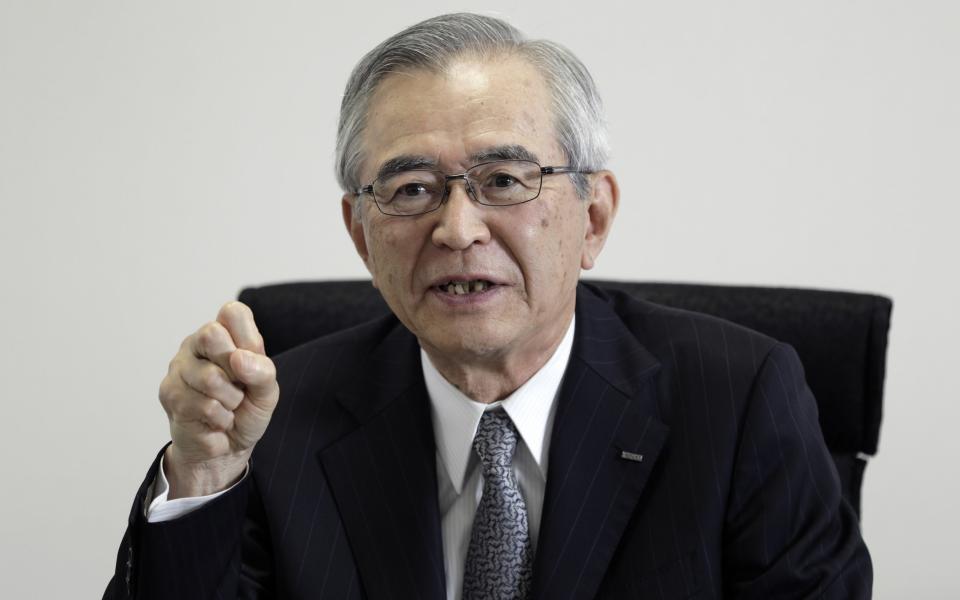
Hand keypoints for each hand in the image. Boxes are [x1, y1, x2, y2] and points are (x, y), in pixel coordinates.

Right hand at [158, 301, 278, 497]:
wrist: (226, 448)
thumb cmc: (247, 410)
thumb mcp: (267, 390)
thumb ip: (263, 370)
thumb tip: (238, 358)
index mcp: (223, 333)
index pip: (232, 312)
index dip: (247, 339)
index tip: (249, 361)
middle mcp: (195, 343)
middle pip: (212, 335)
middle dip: (236, 371)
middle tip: (238, 386)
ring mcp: (178, 367)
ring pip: (210, 378)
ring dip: (231, 401)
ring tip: (228, 407)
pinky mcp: (169, 393)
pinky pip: (204, 405)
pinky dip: (221, 419)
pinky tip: (215, 421)